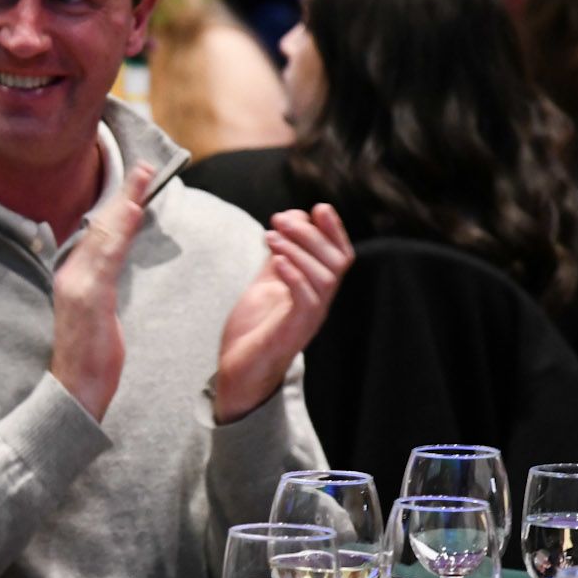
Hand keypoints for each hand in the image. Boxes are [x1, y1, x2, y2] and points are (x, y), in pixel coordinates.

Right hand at [49, 165, 153, 421]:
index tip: (134, 181)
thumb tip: (112, 265)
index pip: (97, 233)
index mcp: (74, 277)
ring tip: (141, 179)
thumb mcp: (99, 314)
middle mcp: (71, 275)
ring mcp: (77, 286)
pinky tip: (131, 213)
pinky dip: (119, 233)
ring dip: (123, 204)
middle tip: (144, 165)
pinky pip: (107, 259)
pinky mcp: (87, 298)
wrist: (74, 392)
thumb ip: (103, 286)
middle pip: (100, 226)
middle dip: (122, 194)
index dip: (116, 205)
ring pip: (103, 236)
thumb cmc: (90, 358)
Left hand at [214, 204, 352, 422]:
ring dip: (299, 250)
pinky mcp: (293, 330)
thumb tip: (286, 221)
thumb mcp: (266, 283)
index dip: (334, 230)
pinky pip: (305, 299)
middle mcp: (319, 303)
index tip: (318, 207)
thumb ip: (278, 255)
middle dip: (311, 234)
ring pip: (324, 278)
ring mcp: (309, 318)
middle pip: (336, 262)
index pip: (339, 255)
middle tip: (279, 219)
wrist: (238, 370)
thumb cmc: (254, 330)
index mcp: (316, 291)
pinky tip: (276, 259)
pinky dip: (294, 275)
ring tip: (271, 236)